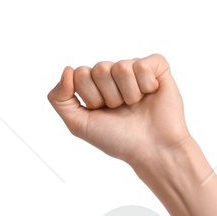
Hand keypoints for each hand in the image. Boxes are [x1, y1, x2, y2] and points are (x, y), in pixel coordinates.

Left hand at [46, 57, 188, 168]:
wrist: (151, 150)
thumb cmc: (118, 139)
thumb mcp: (80, 125)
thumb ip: (60, 100)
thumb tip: (67, 70)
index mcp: (95, 85)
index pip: (80, 74)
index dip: (90, 97)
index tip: (102, 111)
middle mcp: (114, 74)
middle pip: (99, 69)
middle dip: (108, 96)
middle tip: (121, 110)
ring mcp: (134, 68)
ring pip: (120, 68)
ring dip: (127, 94)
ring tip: (135, 105)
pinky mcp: (156, 65)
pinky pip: (141, 66)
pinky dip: (145, 87)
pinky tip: (150, 96)